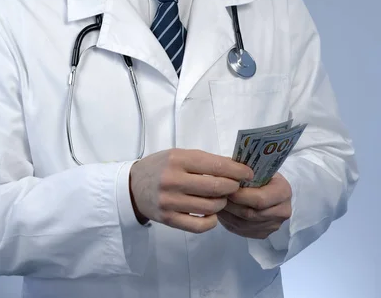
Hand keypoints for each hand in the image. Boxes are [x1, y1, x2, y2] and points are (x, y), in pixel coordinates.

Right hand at [129, 149, 253, 233]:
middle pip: (216, 187)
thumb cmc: (160, 167)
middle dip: (233, 188)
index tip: (248, 173)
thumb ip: (204, 161)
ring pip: (210, 207)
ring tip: (221, 199)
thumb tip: (236, 167)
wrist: (132, 186)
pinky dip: (211, 221)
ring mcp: (169, 201)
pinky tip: (211, 215)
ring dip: (222, 204)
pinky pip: (199, 226)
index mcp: (177, 159)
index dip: (237, 170)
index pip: (216, 165)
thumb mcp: (178, 155)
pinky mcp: (168, 219)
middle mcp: (172, 180)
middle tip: (236, 187)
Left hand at [217, 172, 291, 238]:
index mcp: (284, 191)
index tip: (225, 189)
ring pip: (243, 224)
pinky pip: (241, 230)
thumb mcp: (256, 167)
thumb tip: (224, 171)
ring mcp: (273, 225)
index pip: (260, 199)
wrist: (269, 188)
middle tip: (216, 196)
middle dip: (230, 205)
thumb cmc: (261, 174)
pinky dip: (228, 221)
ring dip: (227, 214)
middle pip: (250, 213)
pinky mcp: (263, 234)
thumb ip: (244, 170)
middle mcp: (282, 211)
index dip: (240, 196)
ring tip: (216, 203)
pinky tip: (222, 211)